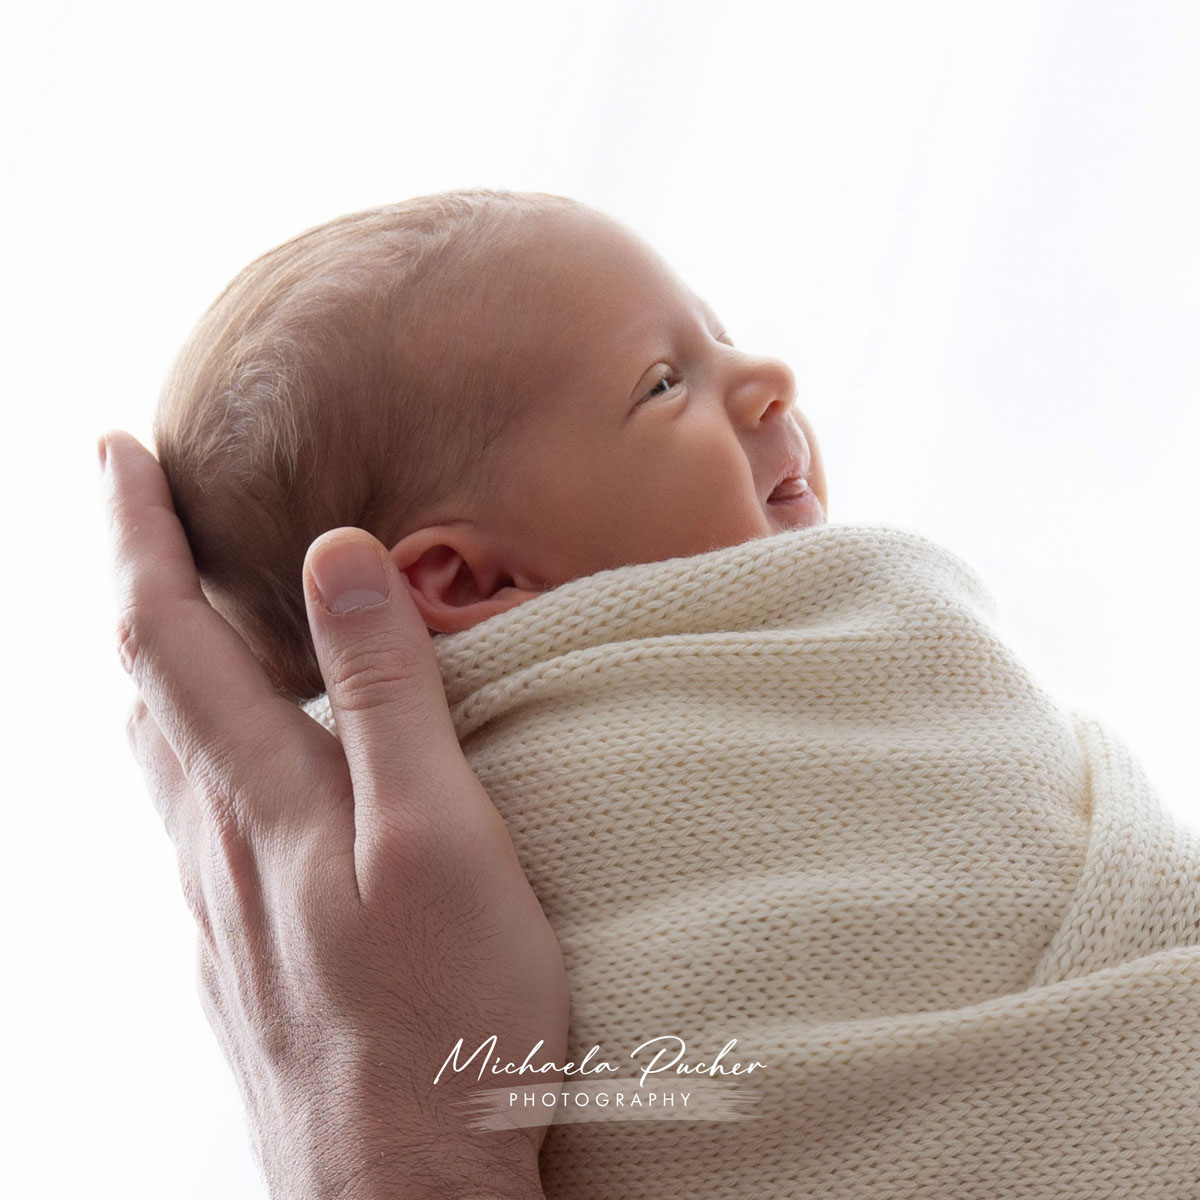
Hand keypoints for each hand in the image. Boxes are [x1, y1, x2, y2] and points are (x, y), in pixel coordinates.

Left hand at [102, 431, 567, 1199]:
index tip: (116, 451)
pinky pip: (192, 816)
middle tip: (136, 510)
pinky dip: (193, 743)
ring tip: (175, 610)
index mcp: (257, 796)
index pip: (162, 632)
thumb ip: (386, 693)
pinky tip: (231, 760)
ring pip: (161, 754)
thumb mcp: (437, 834)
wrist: (403, 1193)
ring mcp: (219, 902)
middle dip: (129, 581)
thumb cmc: (443, 1017)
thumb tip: (335, 556)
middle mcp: (214, 841)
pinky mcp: (243, 949)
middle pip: (142, 686)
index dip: (133, 534)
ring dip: (155, 662)